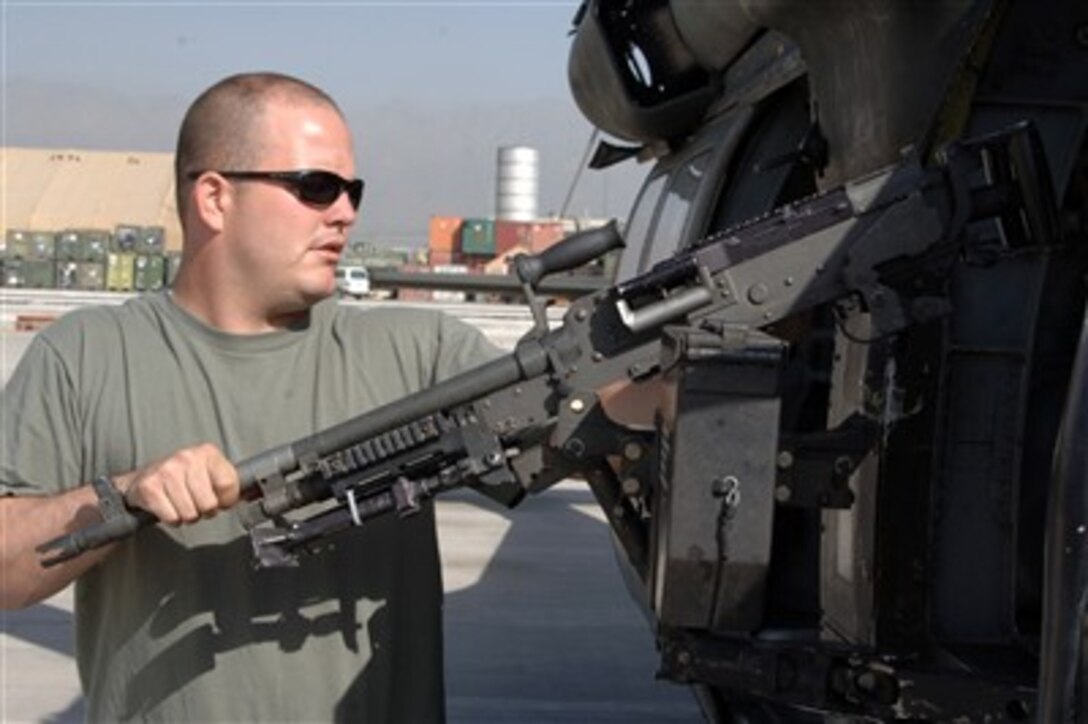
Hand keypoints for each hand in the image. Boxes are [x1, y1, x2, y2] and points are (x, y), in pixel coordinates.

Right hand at [113, 443, 240, 525]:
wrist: (144, 478)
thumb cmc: (183, 478)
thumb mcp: (210, 472)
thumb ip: (230, 482)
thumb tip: (254, 493)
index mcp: (207, 452)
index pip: (229, 485)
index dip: (225, 500)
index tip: (218, 498)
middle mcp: (186, 457)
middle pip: (209, 503)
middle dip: (204, 510)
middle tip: (196, 503)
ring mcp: (167, 471)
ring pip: (190, 513)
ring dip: (187, 515)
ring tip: (182, 503)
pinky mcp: (150, 487)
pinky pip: (171, 517)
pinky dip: (172, 519)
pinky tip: (169, 506)